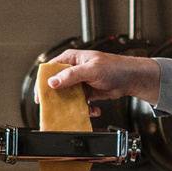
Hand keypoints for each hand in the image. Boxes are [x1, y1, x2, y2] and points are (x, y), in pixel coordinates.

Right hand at [44, 49, 161, 103]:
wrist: (131, 79)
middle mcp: (73, 70)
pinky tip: (93, 110)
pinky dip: (85, 109)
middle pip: (56, 85)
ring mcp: (79, 83)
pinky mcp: (87, 93)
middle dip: (56, 98)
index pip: (50, 69)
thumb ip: (72, 75)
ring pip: (67, 97)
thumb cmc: (115, 67)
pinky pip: (79, 104)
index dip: (43, 82)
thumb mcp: (91, 70)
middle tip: (55, 108)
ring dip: (71, 106)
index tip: (40, 95)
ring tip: (77, 111)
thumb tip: (53, 81)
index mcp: (71, 59)